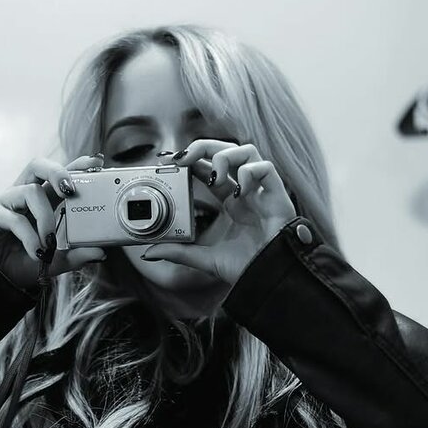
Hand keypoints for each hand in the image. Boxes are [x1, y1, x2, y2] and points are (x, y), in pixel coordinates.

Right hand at [0, 154, 106, 288]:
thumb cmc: (21, 263)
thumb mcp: (55, 261)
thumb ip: (75, 256)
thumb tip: (100, 252)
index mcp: (40, 200)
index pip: (59, 176)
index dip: (77, 165)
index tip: (97, 163)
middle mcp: (22, 195)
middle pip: (38, 166)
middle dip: (58, 172)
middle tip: (71, 191)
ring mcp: (5, 202)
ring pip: (30, 191)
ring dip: (45, 218)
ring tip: (49, 243)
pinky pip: (14, 218)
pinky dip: (29, 237)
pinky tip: (36, 253)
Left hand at [139, 140, 296, 285]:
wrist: (269, 279)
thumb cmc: (246, 267)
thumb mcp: (204, 258)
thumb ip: (179, 252)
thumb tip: (150, 251)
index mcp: (230, 202)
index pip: (209, 168)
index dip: (192, 159)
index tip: (171, 160)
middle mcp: (245, 192)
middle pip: (227, 151)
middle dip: (204, 147)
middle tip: (184, 157)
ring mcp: (261, 192)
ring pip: (248, 152)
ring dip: (226, 156)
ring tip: (215, 176)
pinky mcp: (277, 196)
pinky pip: (267, 168)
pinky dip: (250, 171)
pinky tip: (240, 189)